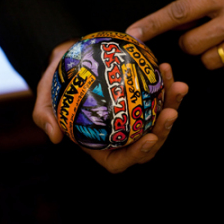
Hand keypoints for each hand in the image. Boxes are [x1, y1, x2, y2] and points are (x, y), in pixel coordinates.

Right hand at [33, 41, 187, 173]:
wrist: (67, 62)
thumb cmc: (56, 85)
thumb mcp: (44, 99)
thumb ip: (44, 117)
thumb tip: (54, 137)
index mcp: (99, 145)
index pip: (120, 161)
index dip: (138, 154)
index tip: (149, 138)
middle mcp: (119, 135)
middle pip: (148, 142)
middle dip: (164, 131)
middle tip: (172, 112)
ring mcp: (133, 117)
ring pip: (158, 119)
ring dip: (172, 105)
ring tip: (178, 87)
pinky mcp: (140, 98)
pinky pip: (157, 96)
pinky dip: (165, 84)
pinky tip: (165, 68)